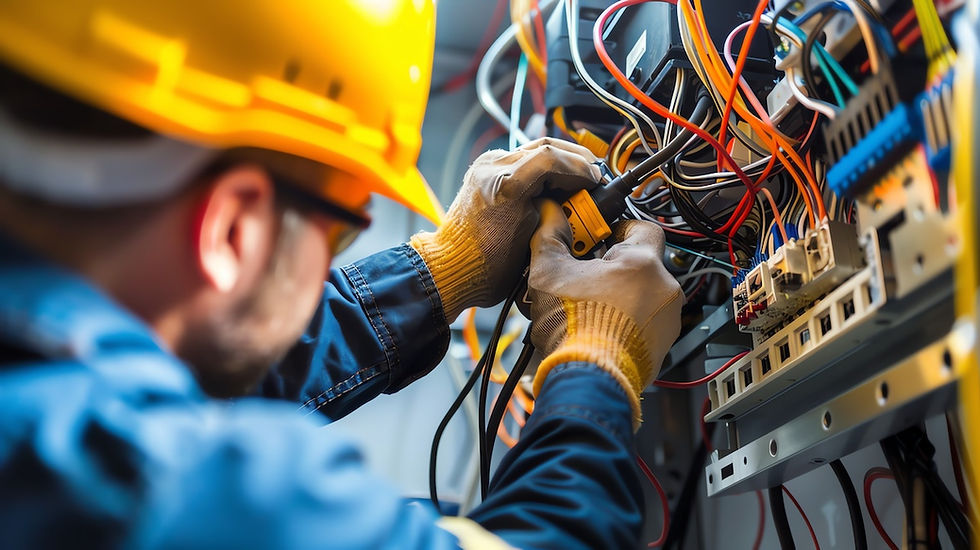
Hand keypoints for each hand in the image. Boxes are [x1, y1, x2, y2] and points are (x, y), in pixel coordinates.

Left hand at [410, 138, 599, 321]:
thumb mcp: (534, 239)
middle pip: (545, 146)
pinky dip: (542, 167)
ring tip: (578, 180)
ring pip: (533, 149)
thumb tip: (575, 199)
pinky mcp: (484, 171)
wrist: (451, 268)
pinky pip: (520, 159)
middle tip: (594, 177)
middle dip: (575, 160)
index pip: (552, 158)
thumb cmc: (485, 265)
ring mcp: (486, 166)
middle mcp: (492, 168)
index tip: (597, 180)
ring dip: (560, 161)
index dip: (581, 168)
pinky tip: (556, 182)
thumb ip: (556, 211)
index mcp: (505, 184)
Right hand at [527, 201, 682, 427]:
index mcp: (643, 263)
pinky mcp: (660, 347)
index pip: (642, 226)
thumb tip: (550, 214)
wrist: (588, 379)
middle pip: (639, 264)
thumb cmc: (575, 329)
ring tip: (586, 305)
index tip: (595, 236)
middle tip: (582, 274)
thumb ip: (550, 235)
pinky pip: (643, 324)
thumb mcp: (549, 271)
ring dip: (617, 296)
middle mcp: (664, 290)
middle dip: (610, 267)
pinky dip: (624, 322)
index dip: (616, 227)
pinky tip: (596, 328)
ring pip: (641, 296)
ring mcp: (666, 321)